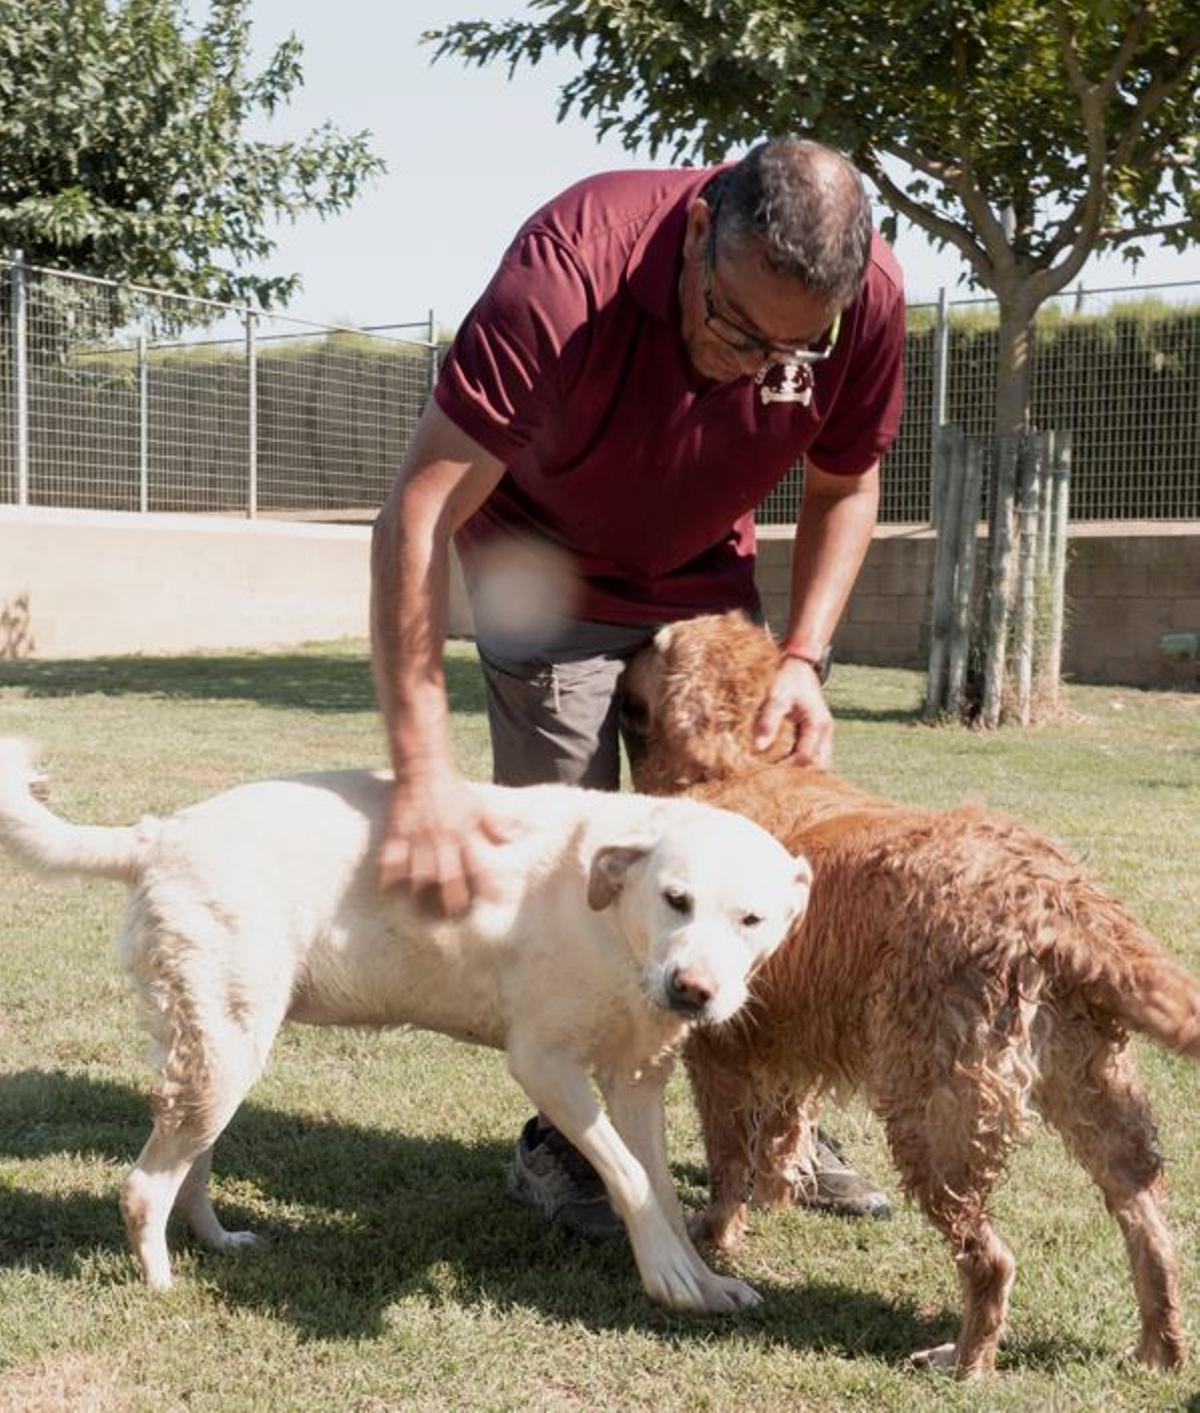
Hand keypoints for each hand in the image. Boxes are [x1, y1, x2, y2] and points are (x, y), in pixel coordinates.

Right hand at [378, 768, 512, 917]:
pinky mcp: (397, 832)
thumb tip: (512, 840)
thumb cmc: (453, 789)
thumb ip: (495, 825)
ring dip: (420, 894)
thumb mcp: (479, 806)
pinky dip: (388, 875)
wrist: (424, 767)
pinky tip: (387, 890)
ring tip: (419, 912)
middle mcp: (442, 838)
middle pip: (446, 877)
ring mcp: (417, 836)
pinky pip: (390, 859)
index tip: (487, 905)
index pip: (476, 866)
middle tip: (448, 917)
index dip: (483, 886)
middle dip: (448, 900)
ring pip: (418, 873)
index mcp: (464, 833)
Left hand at [751, 657, 833, 769]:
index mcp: (818, 724)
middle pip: (819, 767)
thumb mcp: (775, 696)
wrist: (798, 661)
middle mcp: (825, 731)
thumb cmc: (786, 676)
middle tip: (773, 781)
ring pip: (819, 763)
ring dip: (801, 771)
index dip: (787, 769)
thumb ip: (768, 720)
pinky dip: (800, 762)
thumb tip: (759, 746)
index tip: (765, 774)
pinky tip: (782, 765)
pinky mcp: (816, 732)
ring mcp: (823, 732)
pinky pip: (813, 754)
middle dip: (798, 776)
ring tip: (777, 776)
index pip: (806, 758)